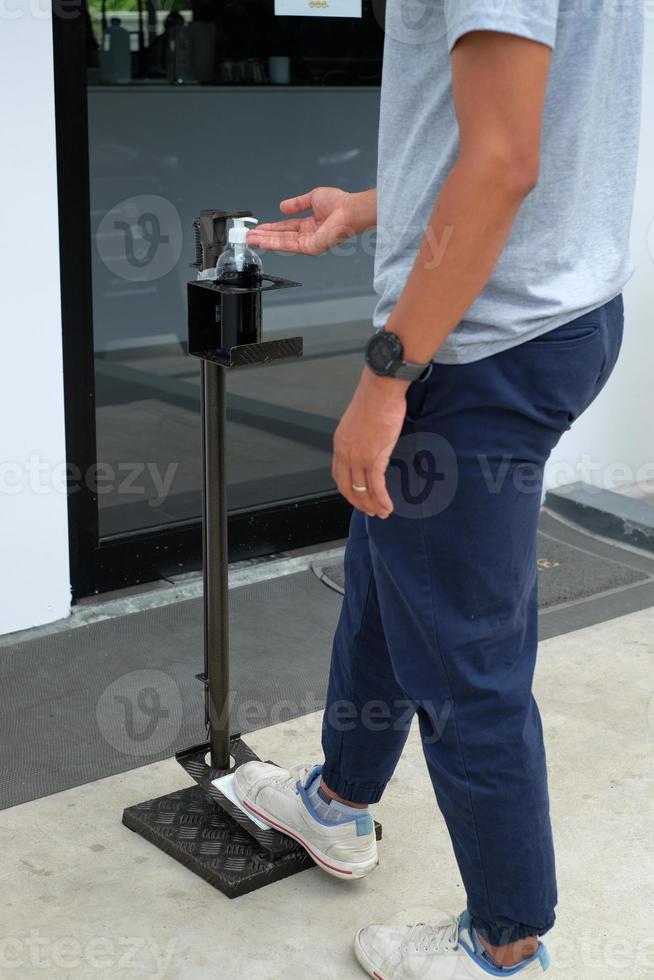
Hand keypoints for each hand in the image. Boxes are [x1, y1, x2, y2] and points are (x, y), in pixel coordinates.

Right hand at [246, 187, 374, 255]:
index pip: (286, 228)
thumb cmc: (340, 204)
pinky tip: (263, 241)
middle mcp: (308, 236)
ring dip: (265, 241)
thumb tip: (282, 207)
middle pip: (281, 238)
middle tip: (249, 237)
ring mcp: (309, 243)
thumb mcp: (313, 198)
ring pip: (282, 243)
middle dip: (264, 237)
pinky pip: (289, 245)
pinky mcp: (310, 247)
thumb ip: (297, 203)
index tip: (258, 228)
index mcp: (310, 225)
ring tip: (251, 240)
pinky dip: (274, 243)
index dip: (271, 228)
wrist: (350, 209)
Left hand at [332, 370, 408, 518]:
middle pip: (348, 488)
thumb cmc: (374, 399)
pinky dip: (382, 499)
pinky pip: (377, 485)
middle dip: (360, 503)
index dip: (348, 491)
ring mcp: (359, 456)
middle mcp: (345, 452)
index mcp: (340, 444)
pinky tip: (387, 506)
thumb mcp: (358, 421)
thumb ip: (359, 437)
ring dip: (373, 505)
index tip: (357, 498)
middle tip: (370, 511)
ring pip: (363, 490)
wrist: (381, 389)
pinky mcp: (374, 457)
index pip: (339, 476)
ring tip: (382, 513)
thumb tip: (369, 444)